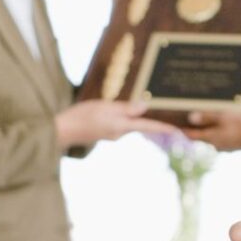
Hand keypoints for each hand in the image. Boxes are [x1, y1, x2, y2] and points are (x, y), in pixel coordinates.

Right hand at [55, 100, 178, 147]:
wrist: (61, 131)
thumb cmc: (81, 117)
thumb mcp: (104, 108)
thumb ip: (125, 108)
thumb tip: (144, 106)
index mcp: (121, 127)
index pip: (148, 126)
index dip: (164, 127)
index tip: (179, 130)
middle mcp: (119, 133)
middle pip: (140, 125)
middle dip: (152, 120)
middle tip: (166, 114)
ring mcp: (112, 134)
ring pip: (130, 124)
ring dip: (137, 117)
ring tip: (145, 107)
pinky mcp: (104, 132)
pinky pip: (120, 124)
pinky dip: (125, 117)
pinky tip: (121, 110)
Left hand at [184, 110, 240, 150]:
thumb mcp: (224, 117)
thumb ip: (207, 118)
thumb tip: (191, 118)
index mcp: (211, 138)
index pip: (192, 135)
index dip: (183, 129)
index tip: (176, 124)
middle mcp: (217, 145)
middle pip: (202, 136)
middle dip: (198, 128)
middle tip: (193, 117)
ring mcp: (226, 147)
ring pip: (214, 137)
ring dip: (211, 129)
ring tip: (210, 118)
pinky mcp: (235, 146)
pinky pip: (224, 138)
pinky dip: (221, 131)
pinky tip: (225, 124)